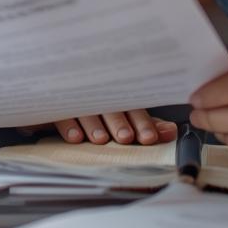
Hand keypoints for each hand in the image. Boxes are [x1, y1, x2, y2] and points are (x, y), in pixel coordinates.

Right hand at [53, 110, 176, 144]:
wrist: (59, 88)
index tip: (149, 138)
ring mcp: (78, 100)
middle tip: (125, 138)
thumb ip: (147, 125)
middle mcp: (100, 98)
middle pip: (111, 108)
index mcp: (119, 99)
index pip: (133, 108)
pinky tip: (75, 137)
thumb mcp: (125, 117)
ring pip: (87, 110)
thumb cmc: (98, 109)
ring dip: (94, 125)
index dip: (142, 123)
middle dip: (119, 123)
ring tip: (101, 139)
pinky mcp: (56, 106)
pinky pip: (61, 113)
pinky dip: (69, 125)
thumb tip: (171, 131)